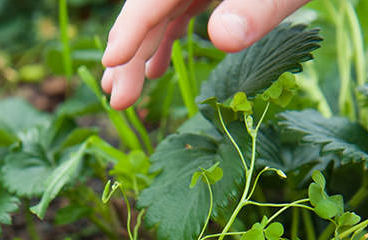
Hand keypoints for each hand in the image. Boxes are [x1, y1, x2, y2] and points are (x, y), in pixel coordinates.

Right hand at [101, 0, 310, 108]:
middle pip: (149, 11)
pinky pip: (178, 13)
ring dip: (141, 54)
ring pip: (159, 16)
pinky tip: (154, 71)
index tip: (110, 64)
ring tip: (124, 94)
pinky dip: (165, 41)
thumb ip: (257, 9)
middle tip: (119, 102)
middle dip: (129, 56)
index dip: (129, 31)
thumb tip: (222, 38)